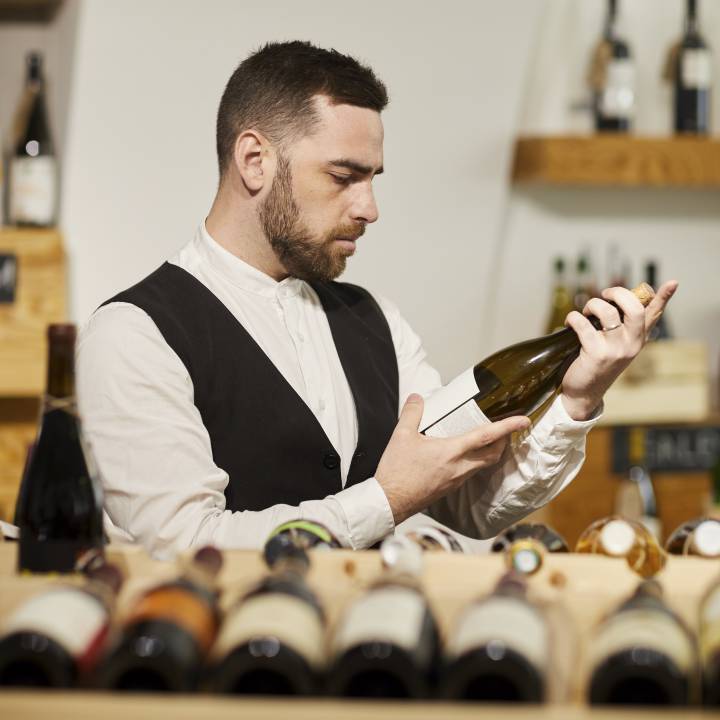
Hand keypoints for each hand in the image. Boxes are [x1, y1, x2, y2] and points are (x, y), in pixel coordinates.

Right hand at [375, 394, 529, 524]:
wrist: (391, 501)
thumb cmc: (397, 471)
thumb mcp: (401, 436)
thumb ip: (412, 413)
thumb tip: (417, 397)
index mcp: (452, 452)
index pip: (487, 436)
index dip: (507, 426)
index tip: (524, 420)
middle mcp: (460, 467)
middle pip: (493, 454)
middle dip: (504, 441)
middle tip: (506, 429)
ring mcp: (457, 480)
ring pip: (483, 465)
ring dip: (490, 452)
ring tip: (486, 439)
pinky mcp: (450, 488)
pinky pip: (471, 472)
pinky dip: (476, 461)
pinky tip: (463, 454)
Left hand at [560, 280, 678, 419]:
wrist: (584, 392)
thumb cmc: (597, 362)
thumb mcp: (615, 344)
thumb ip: (621, 325)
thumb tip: (616, 300)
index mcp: (638, 338)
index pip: (654, 314)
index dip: (664, 297)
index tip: (672, 282)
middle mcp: (632, 343)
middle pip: (634, 308)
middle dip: (617, 293)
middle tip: (604, 295)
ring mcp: (615, 350)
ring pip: (607, 312)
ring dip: (592, 305)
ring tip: (585, 312)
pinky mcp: (596, 354)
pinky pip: (583, 325)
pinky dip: (573, 318)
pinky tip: (570, 323)